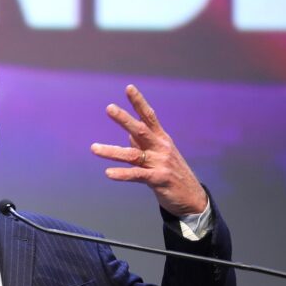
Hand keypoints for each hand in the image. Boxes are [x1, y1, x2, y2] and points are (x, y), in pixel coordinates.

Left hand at [90, 84, 207, 216]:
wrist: (192, 198)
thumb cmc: (172, 174)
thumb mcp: (159, 155)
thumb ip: (143, 144)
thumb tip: (128, 133)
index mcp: (161, 139)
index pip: (149, 116)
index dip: (139, 102)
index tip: (128, 88)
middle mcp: (161, 148)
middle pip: (141, 130)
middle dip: (124, 119)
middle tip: (109, 108)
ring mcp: (160, 163)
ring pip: (133, 154)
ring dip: (112, 151)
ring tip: (93, 148)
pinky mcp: (158, 179)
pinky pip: (137, 175)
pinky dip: (122, 174)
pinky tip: (108, 173)